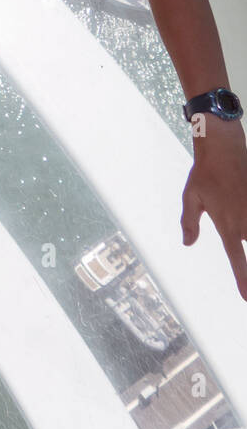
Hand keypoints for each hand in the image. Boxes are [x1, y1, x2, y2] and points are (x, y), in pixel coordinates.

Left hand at [182, 117, 246, 300]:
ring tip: (231, 202)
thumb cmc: (204, 173)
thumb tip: (188, 243)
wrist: (224, 149)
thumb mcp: (190, 197)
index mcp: (226, 225)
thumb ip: (190, 222)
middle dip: (237, 231)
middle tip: (227, 204)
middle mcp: (245, 222)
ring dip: (242, 223)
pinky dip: (246, 215)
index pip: (236, 259)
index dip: (243, 279)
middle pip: (246, 242)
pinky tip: (240, 203)